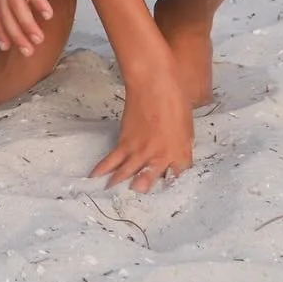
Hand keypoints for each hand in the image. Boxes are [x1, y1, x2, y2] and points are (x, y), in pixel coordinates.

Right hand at [90, 54, 193, 191]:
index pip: (178, 176)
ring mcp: (140, 151)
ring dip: (120, 185)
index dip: (173, 182)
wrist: (153, 82)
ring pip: (128, 174)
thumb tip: (178, 154)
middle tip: (136, 200)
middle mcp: (159, 158)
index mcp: (179, 153)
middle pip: (149, 181)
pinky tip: (95, 177)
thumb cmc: (175, 98)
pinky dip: (104, 169)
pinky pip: (113, 159)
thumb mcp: (187, 124)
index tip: (167, 186)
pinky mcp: (125, 141)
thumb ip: (182, 144)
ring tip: (112, 195)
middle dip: (144, 190)